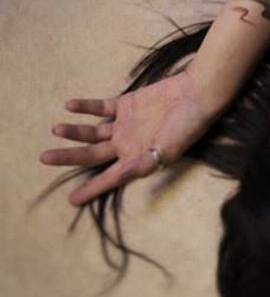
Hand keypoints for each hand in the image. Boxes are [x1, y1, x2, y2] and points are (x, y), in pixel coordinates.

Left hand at [41, 70, 222, 205]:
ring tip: (56, 129)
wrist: (197, 95)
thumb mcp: (169, 149)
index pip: (109, 178)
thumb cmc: (188, 126)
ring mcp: (126, 125)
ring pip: (92, 132)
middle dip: (69, 158)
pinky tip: (70, 106)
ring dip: (74, 131)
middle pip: (92, 154)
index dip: (91, 189)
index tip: (72, 200)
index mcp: (137, 159)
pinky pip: (100, 108)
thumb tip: (122, 176)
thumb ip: (144, 162)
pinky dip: (85, 107)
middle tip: (44, 158)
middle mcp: (128, 144)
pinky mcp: (126, 105)